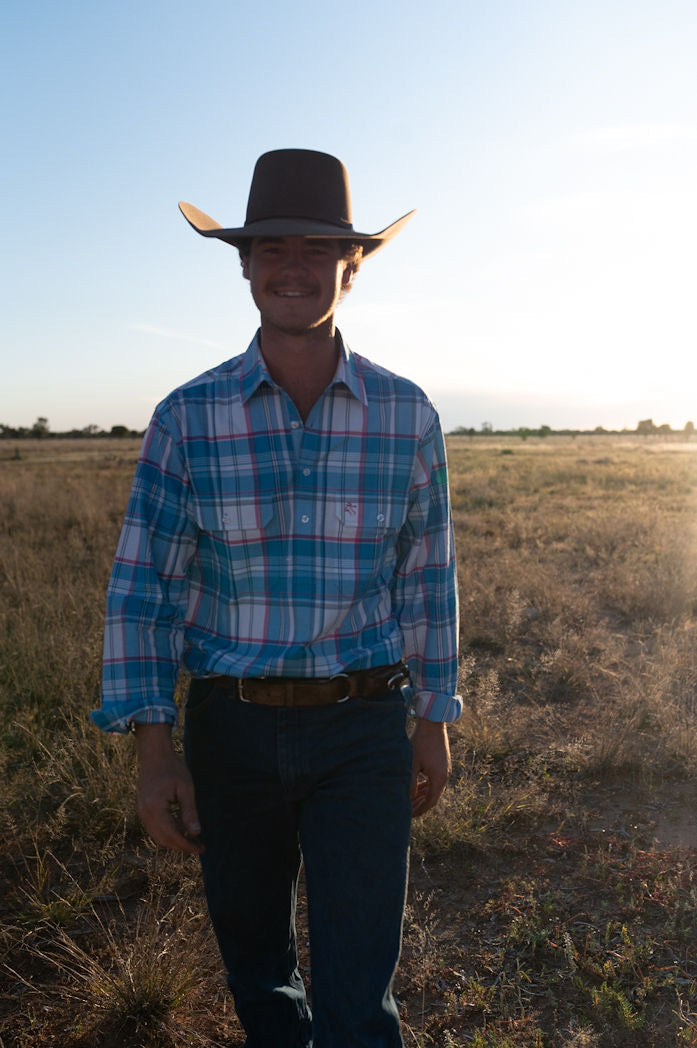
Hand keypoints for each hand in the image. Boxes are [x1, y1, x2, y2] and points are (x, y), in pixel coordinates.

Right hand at [134, 724, 203, 854]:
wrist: (154, 754)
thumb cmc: (172, 768)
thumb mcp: (186, 788)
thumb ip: (189, 812)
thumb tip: (196, 833)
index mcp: (155, 808)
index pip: (172, 835)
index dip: (186, 845)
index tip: (201, 849)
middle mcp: (144, 813)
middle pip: (163, 839)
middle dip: (181, 846)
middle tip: (200, 848)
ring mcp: (141, 812)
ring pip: (158, 836)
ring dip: (174, 841)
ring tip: (193, 841)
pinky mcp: (143, 809)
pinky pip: (154, 828)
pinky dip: (167, 833)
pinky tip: (182, 831)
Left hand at [410, 718, 450, 816]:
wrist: (433, 723)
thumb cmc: (420, 742)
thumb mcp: (412, 764)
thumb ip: (411, 783)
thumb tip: (408, 799)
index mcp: (439, 778)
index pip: (430, 801)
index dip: (420, 810)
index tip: (409, 815)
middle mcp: (445, 775)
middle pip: (434, 796)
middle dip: (421, 804)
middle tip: (409, 811)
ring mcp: (446, 769)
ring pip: (435, 788)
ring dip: (424, 795)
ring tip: (412, 800)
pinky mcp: (443, 763)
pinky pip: (436, 780)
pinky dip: (427, 786)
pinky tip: (419, 786)